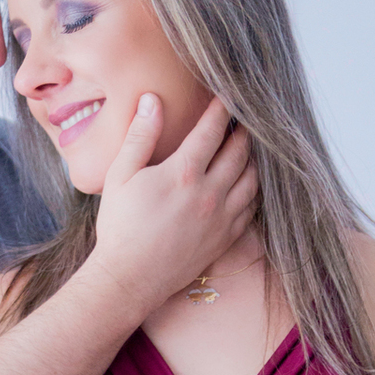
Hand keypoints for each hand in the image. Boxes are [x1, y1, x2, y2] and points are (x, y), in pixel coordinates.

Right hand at [89, 96, 257, 313]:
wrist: (130, 278)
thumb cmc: (120, 227)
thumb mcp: (120, 176)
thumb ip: (140, 136)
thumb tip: (151, 99)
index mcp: (184, 173)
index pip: (213, 130)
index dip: (222, 109)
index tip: (227, 96)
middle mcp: (210, 193)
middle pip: (240, 151)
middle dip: (243, 130)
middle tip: (242, 118)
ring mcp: (222, 217)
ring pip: (253, 178)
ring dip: (252, 158)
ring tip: (247, 147)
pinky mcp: (226, 238)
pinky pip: (252, 207)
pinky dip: (254, 189)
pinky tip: (248, 182)